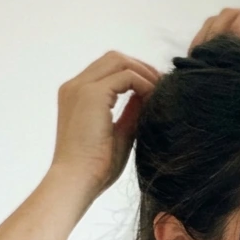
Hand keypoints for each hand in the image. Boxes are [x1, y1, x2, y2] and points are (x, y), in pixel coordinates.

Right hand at [49, 51, 159, 202]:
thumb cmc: (97, 166)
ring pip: (119, 61)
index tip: (157, 89)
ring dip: (145, 73)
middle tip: (164, 86)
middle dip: (142, 68)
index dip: (135, 74)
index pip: (108, 69)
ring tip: (162, 92)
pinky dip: (145, 83)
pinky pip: (126, 76)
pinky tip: (155, 99)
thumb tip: (147, 97)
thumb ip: (131, 112)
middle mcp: (75, 86)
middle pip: (114, 58)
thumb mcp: (120, 133)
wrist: (78, 180)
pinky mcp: (92, 94)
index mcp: (76, 95)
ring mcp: (81, 87)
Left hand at [190, 5, 239, 66]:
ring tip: (214, 48)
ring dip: (220, 28)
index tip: (190, 62)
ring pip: (234, 13)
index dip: (201, 43)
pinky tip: (236, 41)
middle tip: (197, 55)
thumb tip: (211, 90)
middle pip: (220, 20)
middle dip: (206, 36)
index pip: (218, 33)